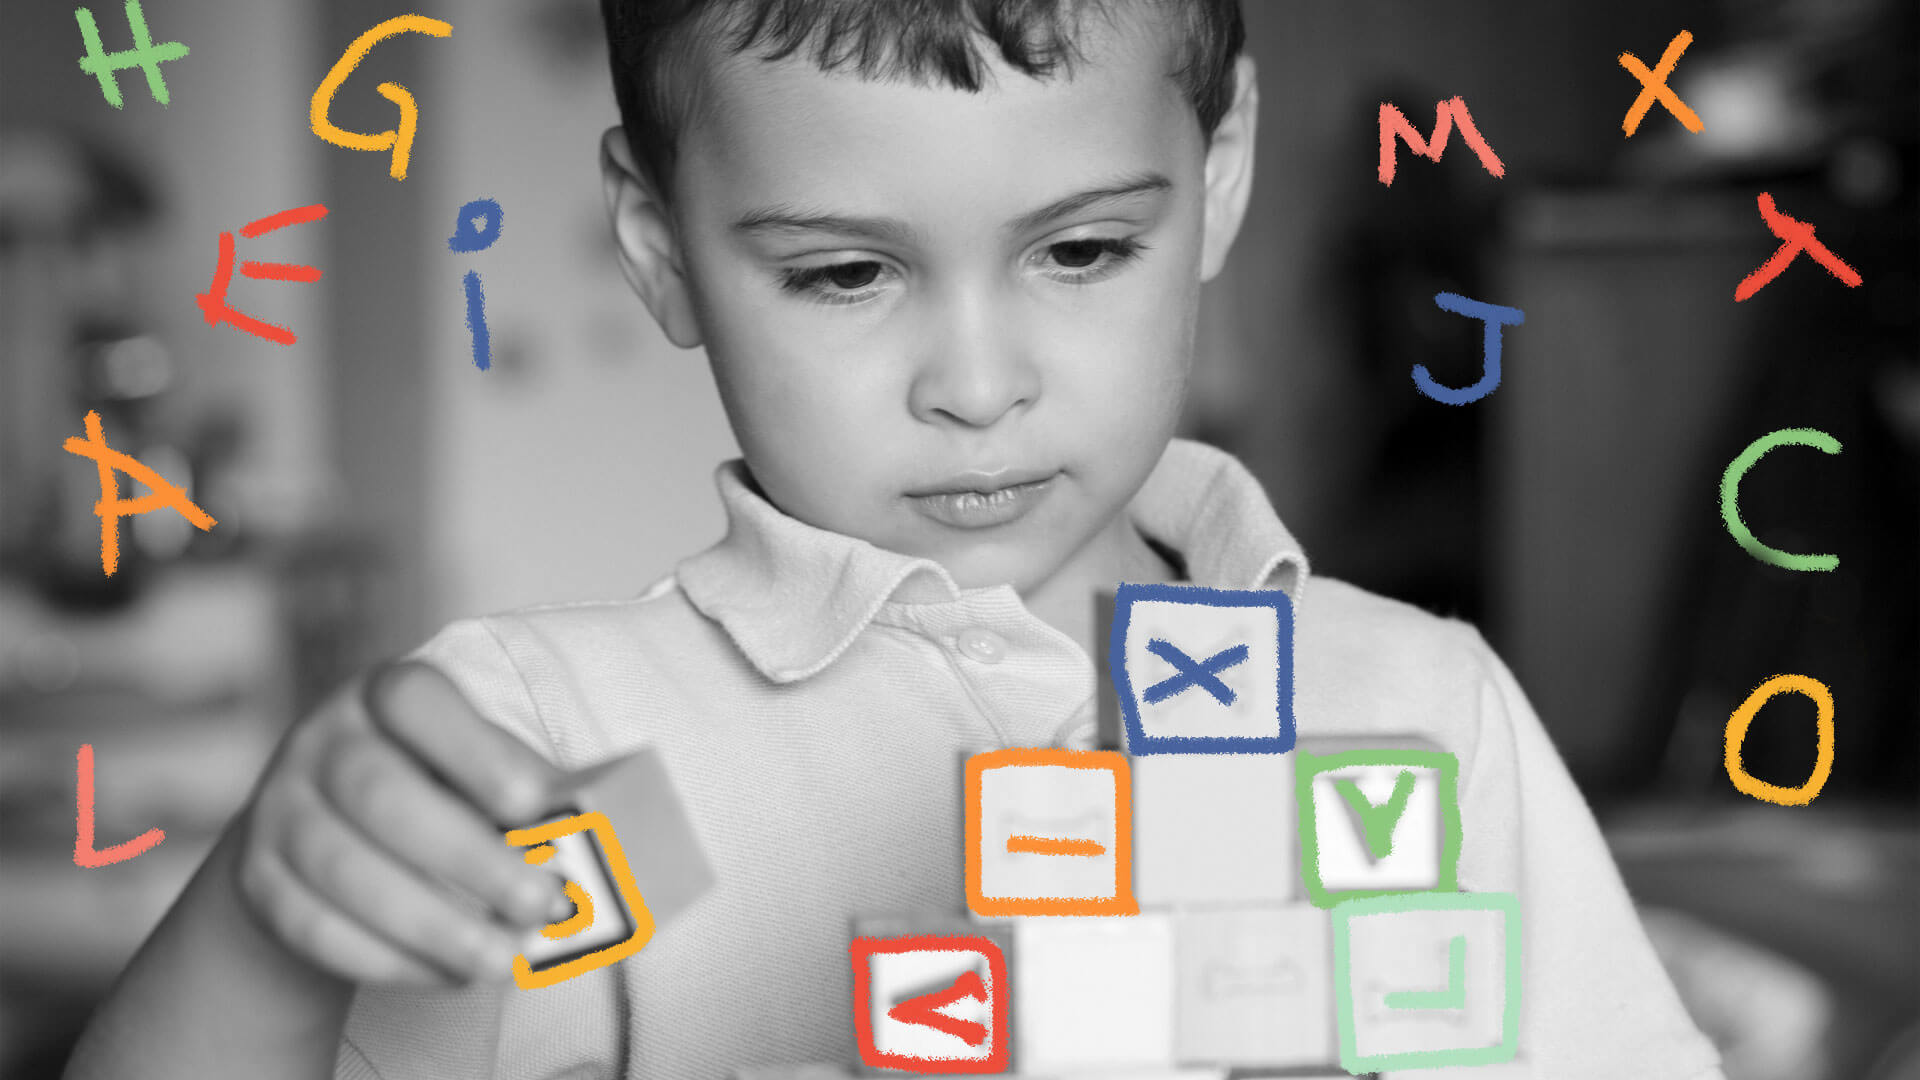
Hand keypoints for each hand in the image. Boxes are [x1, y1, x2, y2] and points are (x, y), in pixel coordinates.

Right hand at [232, 659, 571, 988]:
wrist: (325, 835)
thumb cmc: (438, 791)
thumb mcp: (476, 767)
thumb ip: (521, 789)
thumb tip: (579, 832)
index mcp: (385, 694)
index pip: (416, 700)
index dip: (477, 752)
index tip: (537, 805)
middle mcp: (321, 741)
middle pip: (381, 796)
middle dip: (469, 858)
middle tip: (538, 904)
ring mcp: (278, 808)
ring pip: (345, 871)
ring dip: (434, 925)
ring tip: (504, 958)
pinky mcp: (257, 879)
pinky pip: (315, 927)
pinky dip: (391, 959)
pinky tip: (451, 973)